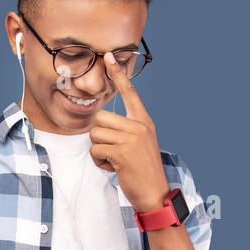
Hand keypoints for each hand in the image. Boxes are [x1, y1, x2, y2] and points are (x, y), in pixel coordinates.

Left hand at [88, 51, 172, 210]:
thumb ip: (126, 130)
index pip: (130, 93)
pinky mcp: (121, 152)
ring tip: (113, 160)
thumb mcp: (140, 143)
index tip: (109, 57)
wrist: (155, 193)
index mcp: (144, 121)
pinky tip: (113, 168)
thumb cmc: (143, 170)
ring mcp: (131, 138)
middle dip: (99, 135)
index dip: (118, 75)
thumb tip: (101, 125)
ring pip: (95, 134)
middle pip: (100, 117)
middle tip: (111, 150)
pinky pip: (95, 150)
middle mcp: (139, 126)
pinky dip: (99, 162)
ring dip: (98, 150)